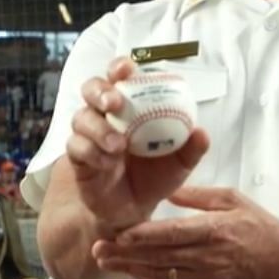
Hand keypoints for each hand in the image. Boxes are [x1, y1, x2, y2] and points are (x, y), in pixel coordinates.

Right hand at [66, 57, 209, 233]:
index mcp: (131, 106)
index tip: (126, 70)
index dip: (119, 68)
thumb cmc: (152, 177)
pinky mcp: (78, 156)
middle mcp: (106, 115)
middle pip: (92, 88)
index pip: (120, 77)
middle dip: (100, 91)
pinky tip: (107, 163)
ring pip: (81, 117)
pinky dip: (91, 151)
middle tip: (115, 103)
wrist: (130, 210)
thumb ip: (190, 148)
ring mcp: (88, 134)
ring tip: (118, 145)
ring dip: (98, 127)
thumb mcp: (178, 164)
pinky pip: (76, 146)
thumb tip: (202, 132)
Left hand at [92, 186, 278, 278]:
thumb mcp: (232, 199)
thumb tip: (168, 187)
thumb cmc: (260, 225)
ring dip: (133, 269)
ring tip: (106, 262)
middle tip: (99, 250)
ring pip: (163, 274)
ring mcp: (208, 276)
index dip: (144, 236)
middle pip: (160, 257)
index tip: (120, 234)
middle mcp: (208, 256)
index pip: (173, 234)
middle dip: (127, 254)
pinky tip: (133, 275)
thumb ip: (198, 195)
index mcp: (214, 230)